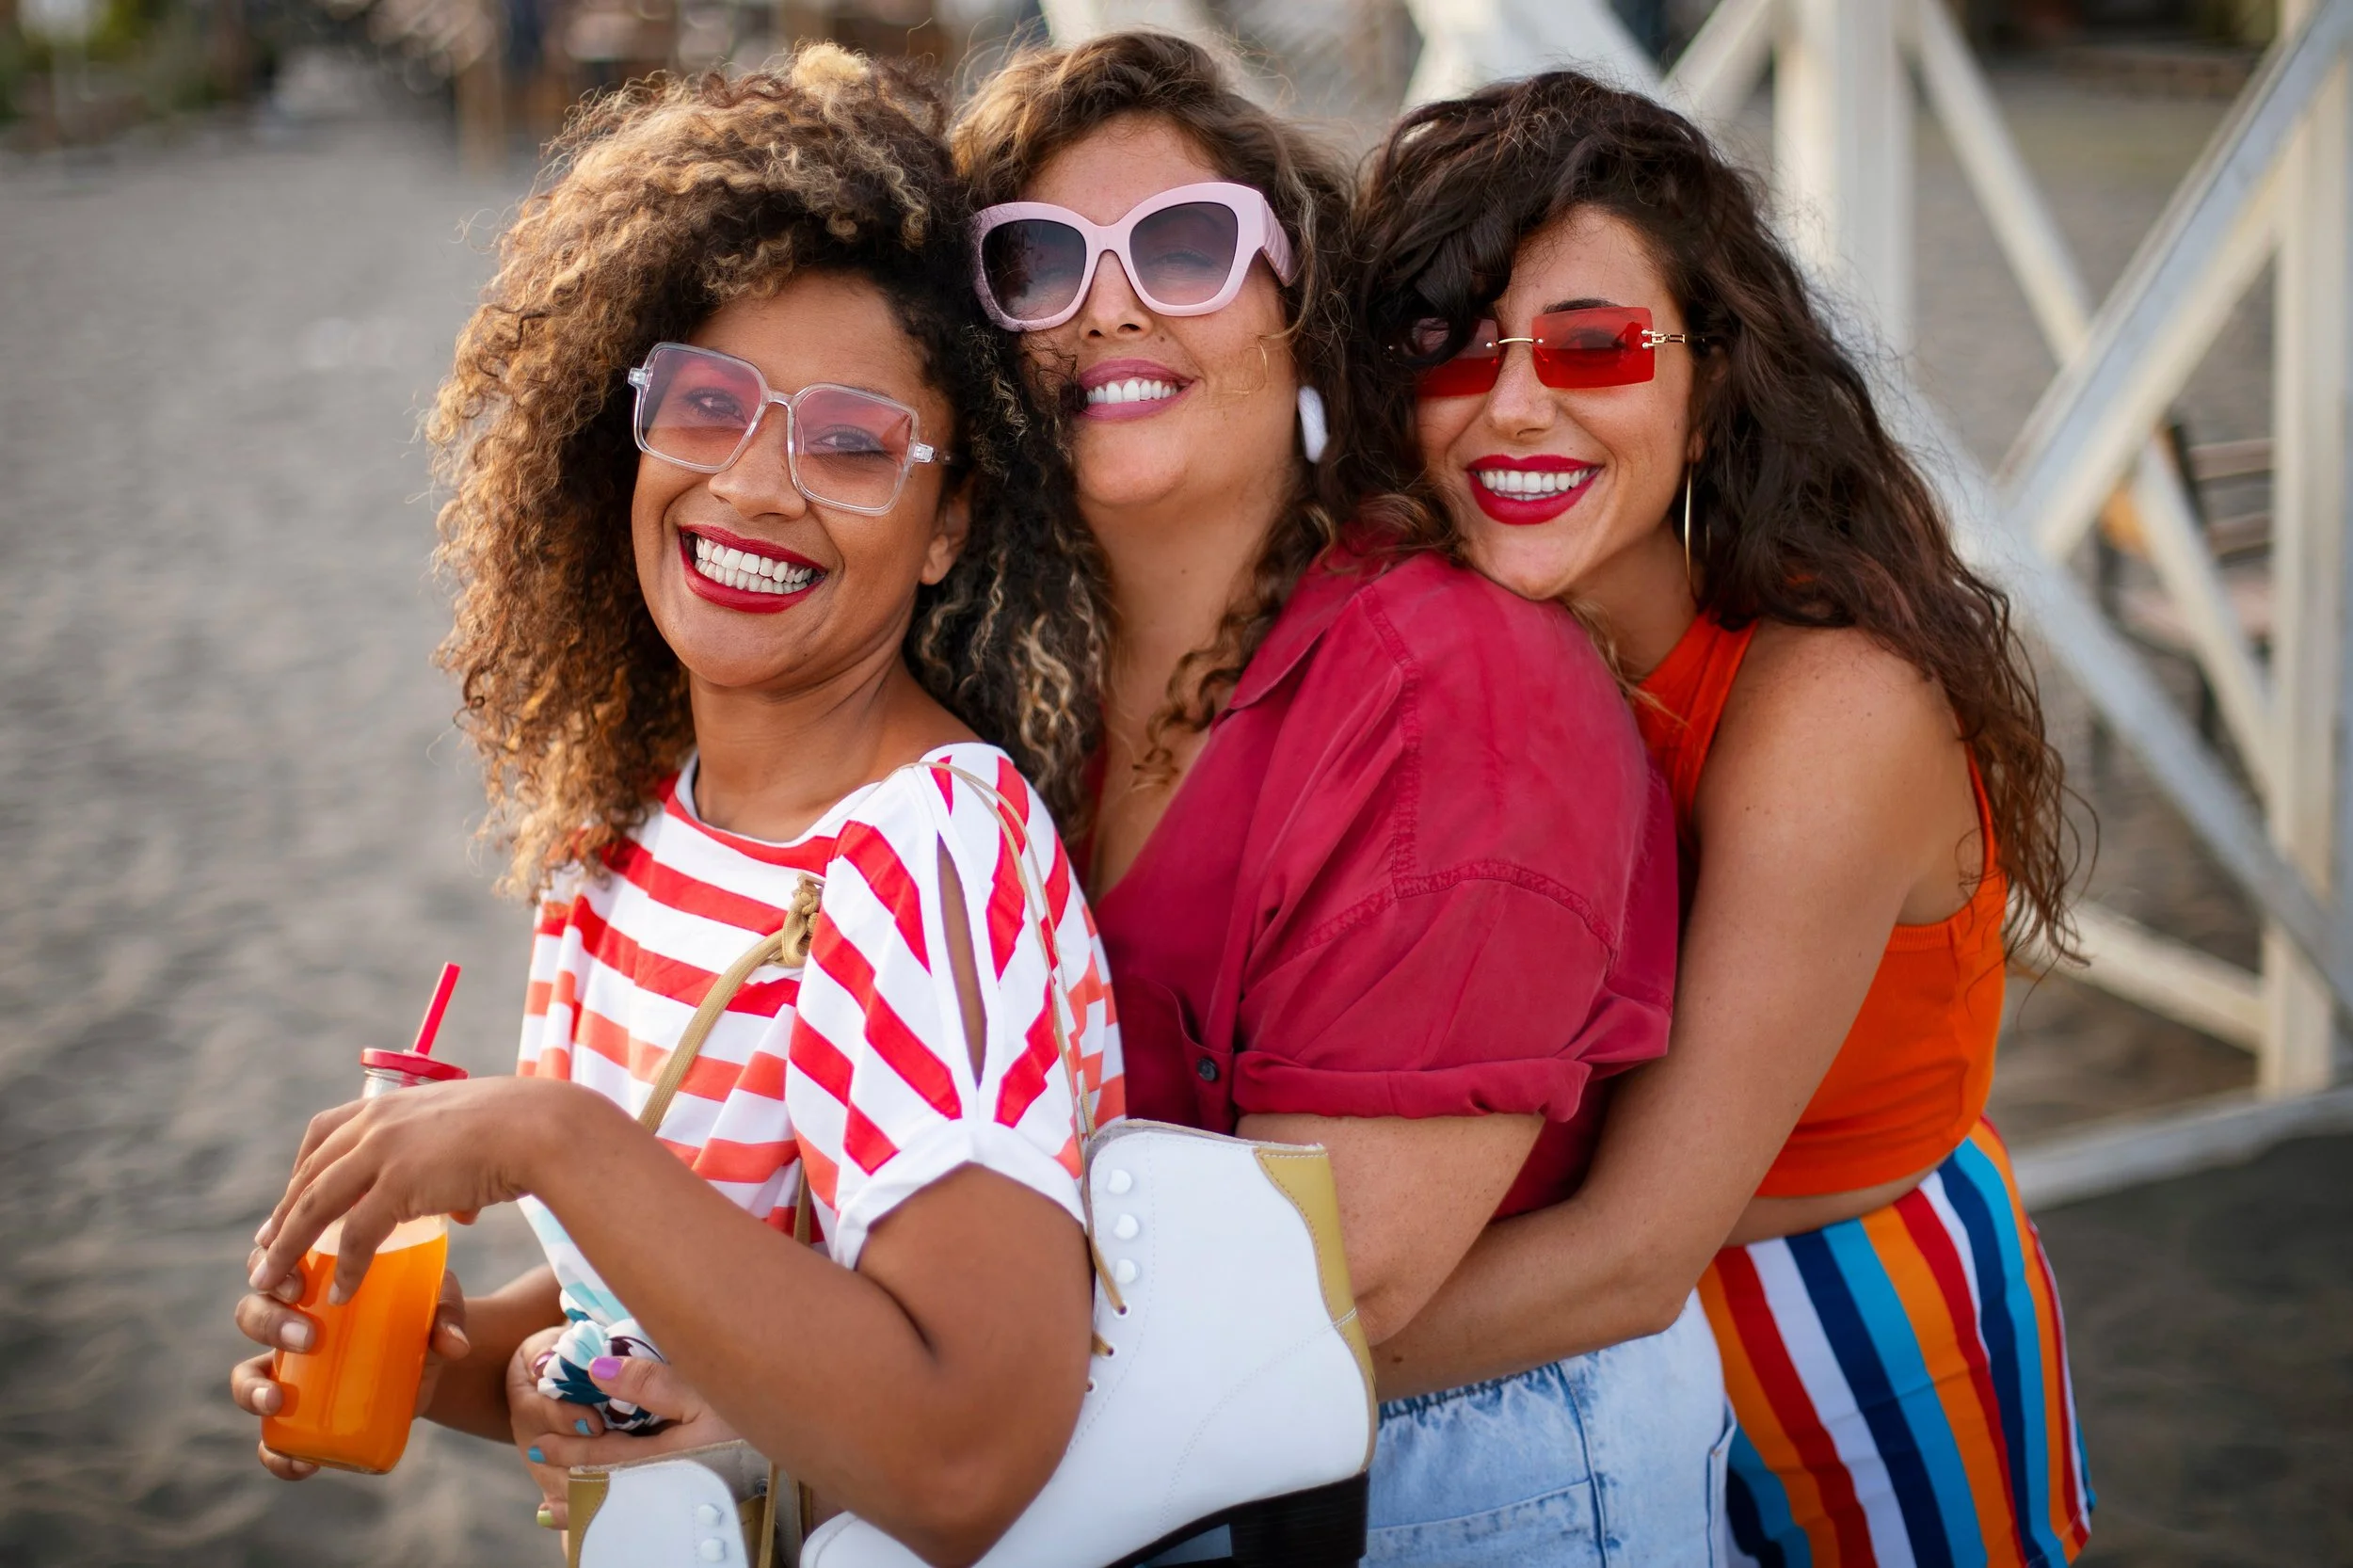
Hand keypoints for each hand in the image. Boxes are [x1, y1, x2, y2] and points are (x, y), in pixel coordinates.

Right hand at [230, 1262, 469, 1479]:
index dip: (272, 1268)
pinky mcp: (297, 1416)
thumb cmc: (422, 1318)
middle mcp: (289, 1324)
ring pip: (245, 1376)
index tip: (297, 1285)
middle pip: (251, 1313)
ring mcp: (287, 1372)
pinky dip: (275, 1453)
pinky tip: (299, 1462)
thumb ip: (446, 1314)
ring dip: (251, 1390)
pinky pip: (270, 1439)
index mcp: (314, 1282)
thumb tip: (454, 1344)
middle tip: (308, 1337)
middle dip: (268, 1323)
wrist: (428, 1366)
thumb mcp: (437, 1305)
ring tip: (277, 1401)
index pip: (275, 1263)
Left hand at [250, 1075, 591, 1304]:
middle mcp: (376, 1123)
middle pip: (309, 1173)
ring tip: (274, 1282)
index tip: (289, 1200)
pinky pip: (358, 1234)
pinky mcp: (399, 1184)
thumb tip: (458, 1211)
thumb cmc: (520, 1128)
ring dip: (288, 1247)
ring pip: (316, 1205)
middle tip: (265, 1250)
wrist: (541, 1125)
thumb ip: (449, 1168)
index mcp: (389, 1104)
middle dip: (282, 1215)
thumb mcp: (466, 1133)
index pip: (322, 1133)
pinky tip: (339, 1292)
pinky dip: (345, 1267)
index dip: (300, 1170)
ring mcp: (384, 1151)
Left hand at [511, 1343, 740, 1530]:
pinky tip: (607, 1528)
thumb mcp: (705, 1391)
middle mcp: (666, 1488)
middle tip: (541, 1472)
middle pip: (605, 1491)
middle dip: (567, 1484)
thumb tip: (595, 1371)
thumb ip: (650, 1381)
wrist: (805, 1451)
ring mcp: (682, 1504)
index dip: (568, 1451)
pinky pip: (647, 1523)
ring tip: (553, 1509)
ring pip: (622, 1511)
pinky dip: (619, 1523)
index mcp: (663, 1460)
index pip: (601, 1459)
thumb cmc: (754, 1417)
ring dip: (584, 1508)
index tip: (540, 1445)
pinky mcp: (701, 1510)